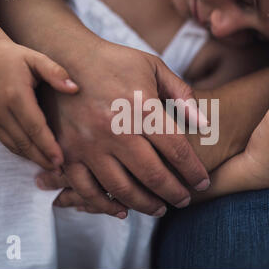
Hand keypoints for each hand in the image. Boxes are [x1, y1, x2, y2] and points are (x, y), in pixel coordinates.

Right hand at [0, 39, 78, 171]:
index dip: (48, 145)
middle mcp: (1, 110)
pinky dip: (21, 151)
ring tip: (51, 168)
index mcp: (16, 95)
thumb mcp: (37, 59)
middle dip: (43, 158)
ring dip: (33, 158)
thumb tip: (74, 88)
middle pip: (25, 141)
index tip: (61, 160)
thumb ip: (56, 72)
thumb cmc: (16, 58)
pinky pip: (7, 142)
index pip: (35, 127)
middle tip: (60, 170)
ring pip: (15, 145)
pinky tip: (35, 156)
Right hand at [37, 39, 209, 216]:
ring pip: (122, 188)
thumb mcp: (153, 67)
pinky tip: (121, 211)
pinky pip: (87, 189)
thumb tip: (203, 123)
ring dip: (145, 205)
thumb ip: (181, 94)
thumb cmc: (115, 62)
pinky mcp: (67, 152)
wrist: (65, 57)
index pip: (177, 150)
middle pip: (153, 175)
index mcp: (141, 107)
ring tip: (159, 209)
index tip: (203, 182)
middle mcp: (116, 130)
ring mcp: (89, 144)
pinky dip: (105, 205)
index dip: (194, 171)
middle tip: (184, 201)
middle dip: (175, 193)